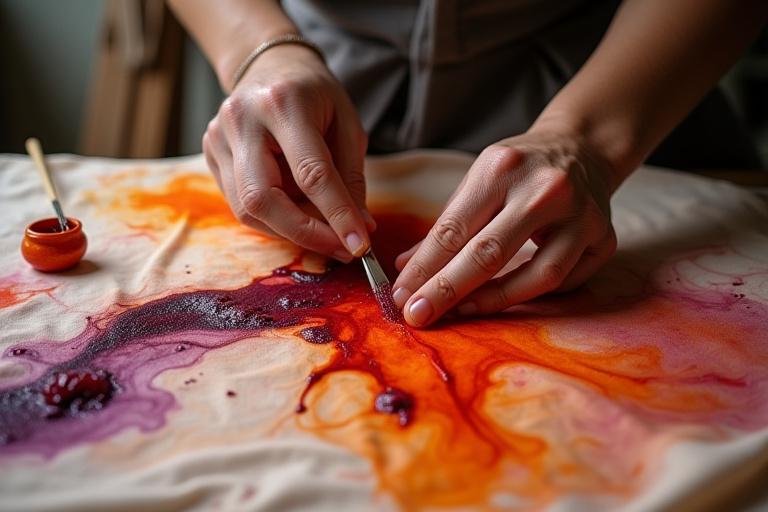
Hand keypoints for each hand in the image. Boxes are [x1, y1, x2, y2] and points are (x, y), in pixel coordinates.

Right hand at [203, 44, 374, 261]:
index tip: (359, 245)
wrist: (270, 65)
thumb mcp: (347, 124)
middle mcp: (242, 120)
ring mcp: (218, 138)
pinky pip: (241, 205)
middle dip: (305, 233)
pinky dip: (275, 220)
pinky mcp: (211, 154)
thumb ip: (351, 176)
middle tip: (340, 248)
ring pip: (247, 209)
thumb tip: (359, 227)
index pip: (310, 173)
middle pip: (263, 199)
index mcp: (283, 103)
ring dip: (291, 231)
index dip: (336, 215)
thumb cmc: (315, 95)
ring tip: (324, 232)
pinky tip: (298, 215)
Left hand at [391, 126, 618, 326]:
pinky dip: (530, 294)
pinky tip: (502, 299)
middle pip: (489, 253)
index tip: (400, 296)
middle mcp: (545, 189)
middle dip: (446, 290)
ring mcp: (581, 215)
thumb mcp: (478, 181)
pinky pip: (564, 282)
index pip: (455, 228)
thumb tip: (406, 270)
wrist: (583, 148)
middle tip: (417, 316)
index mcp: (502, 168)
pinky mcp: (604, 238)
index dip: (424, 268)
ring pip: (537, 276)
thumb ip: (446, 226)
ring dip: (491, 301)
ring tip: (459, 312)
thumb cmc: (520, 169)